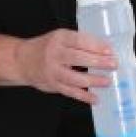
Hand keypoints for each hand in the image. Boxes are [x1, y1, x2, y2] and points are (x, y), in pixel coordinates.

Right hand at [0, 30, 116, 103]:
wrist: (22, 60)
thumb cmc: (48, 47)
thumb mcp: (61, 38)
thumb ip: (80, 43)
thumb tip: (106, 51)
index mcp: (59, 39)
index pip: (79, 41)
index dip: (95, 46)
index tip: (109, 51)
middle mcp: (54, 54)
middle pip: (78, 58)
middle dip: (98, 62)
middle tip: (113, 65)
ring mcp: (53, 71)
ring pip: (74, 78)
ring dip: (93, 81)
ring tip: (107, 81)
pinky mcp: (53, 84)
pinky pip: (70, 92)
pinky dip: (84, 96)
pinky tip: (95, 98)